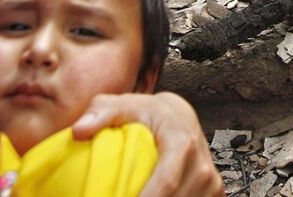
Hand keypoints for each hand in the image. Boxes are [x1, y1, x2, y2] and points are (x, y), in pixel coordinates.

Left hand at [73, 92, 223, 196]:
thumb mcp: (124, 105)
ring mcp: (211, 182)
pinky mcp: (214, 192)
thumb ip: (101, 114)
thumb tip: (79, 131)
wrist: (180, 116)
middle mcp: (202, 165)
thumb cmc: (149, 113)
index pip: (166, 184)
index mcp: (182, 142)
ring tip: (132, 196)